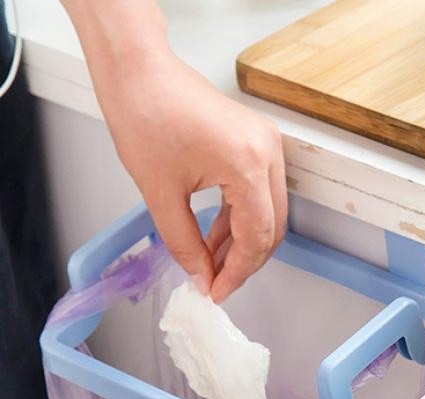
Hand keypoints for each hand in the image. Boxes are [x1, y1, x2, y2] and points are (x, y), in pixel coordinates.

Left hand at [97, 50, 287, 301]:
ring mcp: (267, 146)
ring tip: (213, 264)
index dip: (239, 271)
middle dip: (246, 261)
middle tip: (218, 283)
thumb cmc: (144, 115)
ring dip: (244, 242)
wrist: (138, 69)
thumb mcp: (160, 193)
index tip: (217, 291)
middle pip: (272, 227)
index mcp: (246, 165)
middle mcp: (267, 154)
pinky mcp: (257, 143)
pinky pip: (259, 193)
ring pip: (269, 213)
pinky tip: (217, 238)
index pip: (257, 235)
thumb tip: (201, 277)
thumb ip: (184, 243)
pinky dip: (240, 219)